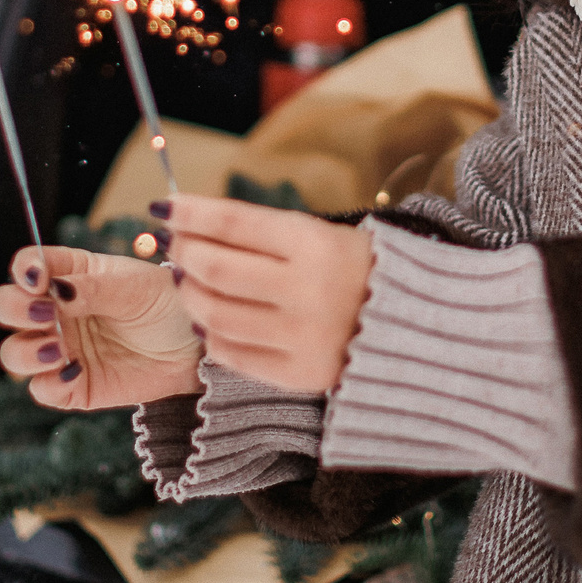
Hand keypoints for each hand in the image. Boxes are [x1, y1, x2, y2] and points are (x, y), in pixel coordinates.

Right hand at [0, 245, 201, 410]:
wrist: (194, 349)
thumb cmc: (167, 304)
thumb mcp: (133, 286)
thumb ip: (91, 287)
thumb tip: (54, 290)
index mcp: (69, 275)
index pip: (26, 266)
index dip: (24, 270)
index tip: (39, 279)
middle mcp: (56, 311)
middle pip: (5, 307)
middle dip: (14, 310)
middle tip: (46, 314)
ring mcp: (60, 349)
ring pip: (13, 353)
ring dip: (25, 351)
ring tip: (58, 349)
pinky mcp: (72, 386)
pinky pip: (40, 390)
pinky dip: (49, 384)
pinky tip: (75, 372)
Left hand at [161, 194, 374, 394]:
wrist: (416, 323)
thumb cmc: (355, 268)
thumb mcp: (320, 234)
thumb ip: (261, 233)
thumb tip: (191, 224)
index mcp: (315, 244)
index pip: (232, 223)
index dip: (190, 214)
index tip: (165, 209)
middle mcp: (308, 290)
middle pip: (216, 270)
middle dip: (184, 253)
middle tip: (175, 246)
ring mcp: (303, 336)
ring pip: (217, 315)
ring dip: (191, 294)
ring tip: (188, 281)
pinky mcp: (301, 373)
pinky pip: (233, 355)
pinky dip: (211, 334)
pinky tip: (209, 318)